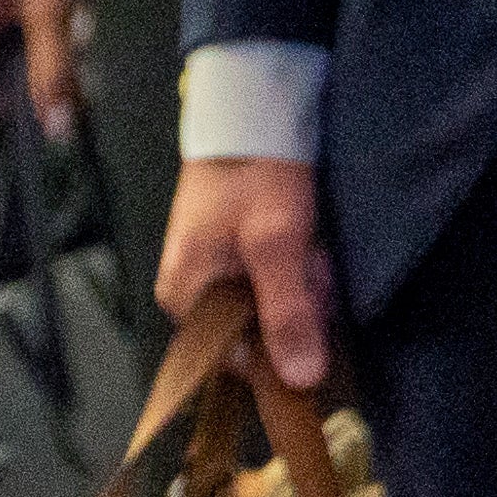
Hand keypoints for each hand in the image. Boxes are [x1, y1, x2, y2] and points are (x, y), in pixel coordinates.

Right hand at [0, 0, 82, 132]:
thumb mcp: (52, 11)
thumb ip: (51, 70)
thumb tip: (56, 123)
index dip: (8, 98)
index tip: (38, 85)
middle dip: (15, 67)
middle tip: (50, 40)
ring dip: (10, 47)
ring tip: (38, 16)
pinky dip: (1, 29)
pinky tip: (24, 7)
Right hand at [157, 155, 337, 390]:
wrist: (250, 116)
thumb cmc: (253, 177)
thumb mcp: (277, 246)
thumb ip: (288, 314)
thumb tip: (302, 380)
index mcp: (184, 297)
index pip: (239, 360)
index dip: (283, 345)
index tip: (310, 309)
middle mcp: (191, 292)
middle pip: (259, 334)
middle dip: (298, 307)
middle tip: (312, 264)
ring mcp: (214, 273)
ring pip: (272, 309)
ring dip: (303, 287)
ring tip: (311, 248)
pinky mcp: (235, 256)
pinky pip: (273, 285)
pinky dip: (297, 270)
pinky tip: (306, 245)